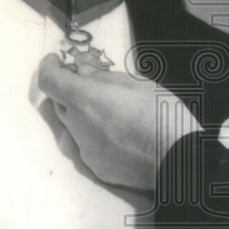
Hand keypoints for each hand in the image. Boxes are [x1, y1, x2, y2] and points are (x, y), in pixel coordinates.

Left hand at [37, 54, 201, 189]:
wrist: (179, 160)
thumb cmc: (162, 114)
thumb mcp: (137, 84)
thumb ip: (103, 77)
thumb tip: (82, 71)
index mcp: (85, 99)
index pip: (49, 80)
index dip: (49, 67)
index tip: (56, 60)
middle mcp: (77, 126)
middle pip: (60, 103)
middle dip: (70, 91)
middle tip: (93, 84)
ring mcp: (85, 150)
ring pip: (74, 125)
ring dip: (84, 114)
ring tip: (115, 111)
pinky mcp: (96, 167)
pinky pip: (87, 145)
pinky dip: (96, 135)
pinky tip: (122, 134)